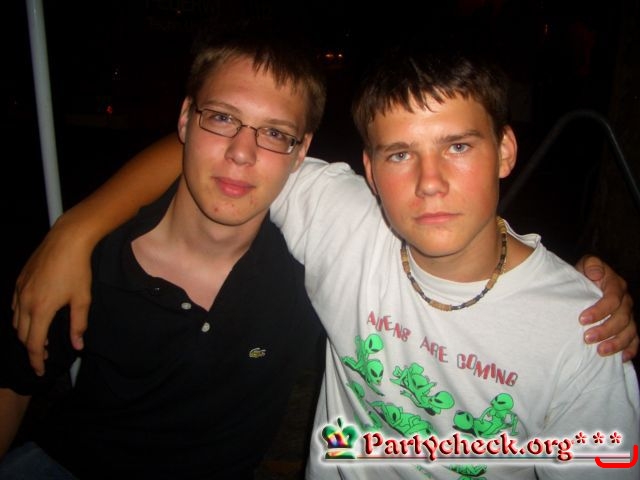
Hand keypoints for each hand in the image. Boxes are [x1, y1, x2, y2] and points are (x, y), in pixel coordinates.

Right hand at [11, 219, 91, 375]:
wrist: (66, 241)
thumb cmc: (77, 269)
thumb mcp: (83, 299)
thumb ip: (79, 325)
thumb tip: (77, 346)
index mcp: (41, 310)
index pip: (33, 345)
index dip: (36, 361)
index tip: (40, 371)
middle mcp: (25, 302)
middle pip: (22, 335)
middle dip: (31, 349)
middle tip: (43, 356)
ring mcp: (19, 291)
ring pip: (16, 321)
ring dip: (25, 333)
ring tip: (39, 338)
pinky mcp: (19, 281)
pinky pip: (14, 306)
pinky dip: (21, 318)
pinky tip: (33, 317)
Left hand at [575, 254, 637, 361]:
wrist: (586, 281)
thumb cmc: (584, 274)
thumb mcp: (586, 264)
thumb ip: (591, 265)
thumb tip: (596, 274)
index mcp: (616, 285)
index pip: (612, 299)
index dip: (599, 310)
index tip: (582, 319)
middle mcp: (625, 301)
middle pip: (622, 318)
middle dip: (605, 330)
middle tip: (587, 338)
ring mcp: (628, 315)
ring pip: (630, 331)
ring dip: (616, 343)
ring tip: (600, 351)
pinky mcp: (628, 326)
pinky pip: (635, 340)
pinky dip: (630, 349)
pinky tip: (622, 359)